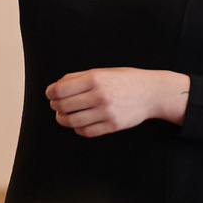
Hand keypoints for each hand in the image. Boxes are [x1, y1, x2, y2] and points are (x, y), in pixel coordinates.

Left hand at [46, 69, 189, 137]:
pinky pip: (85, 131)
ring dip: (62, 119)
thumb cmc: (126, 80)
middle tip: (56, 104)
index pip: (59, 89)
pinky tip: (79, 122)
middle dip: (55, 106)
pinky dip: (77, 128)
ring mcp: (106, 112)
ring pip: (71, 121)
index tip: (50, 94)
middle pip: (62, 106)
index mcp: (95, 79)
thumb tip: (56, 86)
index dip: (50, 93)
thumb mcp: (102, 72)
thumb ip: (78, 77)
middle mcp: (99, 96)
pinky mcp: (112, 126)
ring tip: (63, 115)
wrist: (152, 92)